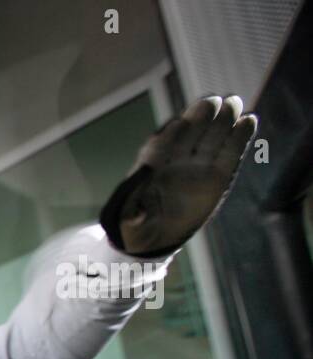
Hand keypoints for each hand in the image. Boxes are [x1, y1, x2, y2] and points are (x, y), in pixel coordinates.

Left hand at [100, 95, 256, 257]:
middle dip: (200, 116)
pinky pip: (230, 154)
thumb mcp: (126, 213)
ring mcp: (198, 167)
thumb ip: (131, 196)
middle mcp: (176, 160)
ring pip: (212, 137)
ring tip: (233, 102)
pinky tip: (249, 121)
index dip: (171, 133)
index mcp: (152, 164)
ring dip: (223, 119)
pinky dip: (239, 138)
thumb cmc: (134, 224)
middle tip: (211, 102)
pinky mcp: (218, 178)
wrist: (153, 238)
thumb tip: (140, 176)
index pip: (162, 143)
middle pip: (191, 132)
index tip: (179, 124)